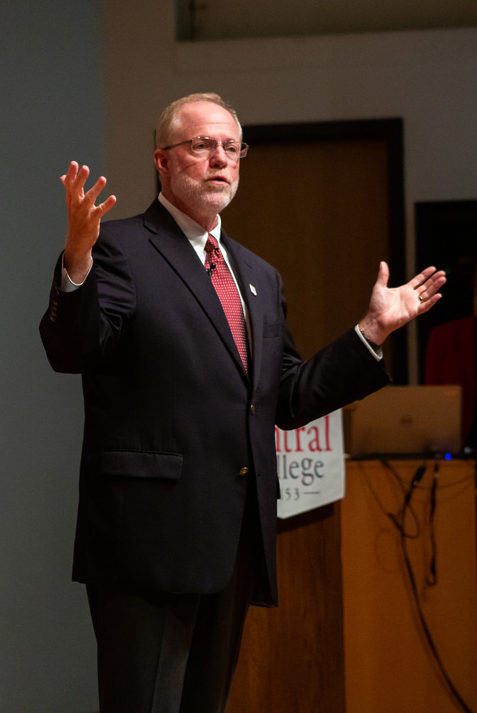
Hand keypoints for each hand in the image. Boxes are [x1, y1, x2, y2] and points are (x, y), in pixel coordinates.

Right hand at [61, 161, 115, 282]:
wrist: (77, 240)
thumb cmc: (76, 218)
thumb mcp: (72, 203)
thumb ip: (70, 189)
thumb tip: (63, 176)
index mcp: (71, 199)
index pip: (70, 185)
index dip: (72, 174)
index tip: (74, 163)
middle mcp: (76, 205)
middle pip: (77, 190)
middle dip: (81, 179)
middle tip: (85, 168)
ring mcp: (83, 213)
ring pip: (90, 199)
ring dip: (96, 189)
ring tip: (103, 179)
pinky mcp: (92, 221)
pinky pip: (100, 211)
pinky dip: (107, 204)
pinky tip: (113, 198)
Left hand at [359, 261, 445, 344]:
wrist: (375, 319)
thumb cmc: (376, 306)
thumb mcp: (380, 287)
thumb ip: (383, 275)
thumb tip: (382, 263)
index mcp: (404, 290)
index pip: (418, 280)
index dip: (426, 274)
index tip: (433, 268)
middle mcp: (411, 297)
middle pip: (426, 286)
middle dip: (434, 279)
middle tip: (443, 272)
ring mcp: (413, 304)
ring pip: (428, 294)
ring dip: (436, 287)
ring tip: (443, 279)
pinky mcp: (413, 312)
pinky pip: (425, 306)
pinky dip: (432, 301)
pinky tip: (439, 295)